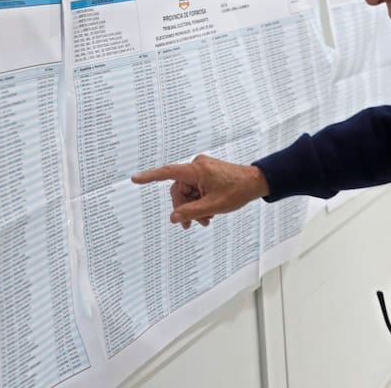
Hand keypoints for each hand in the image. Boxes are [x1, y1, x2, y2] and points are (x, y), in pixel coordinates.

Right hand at [130, 154, 269, 229]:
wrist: (256, 182)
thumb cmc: (238, 191)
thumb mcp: (213, 206)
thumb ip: (191, 212)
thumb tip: (173, 217)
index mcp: (196, 170)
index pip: (168, 173)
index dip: (150, 177)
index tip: (135, 179)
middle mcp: (197, 166)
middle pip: (179, 190)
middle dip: (184, 208)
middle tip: (191, 225)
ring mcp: (202, 169)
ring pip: (188, 192)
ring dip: (194, 207)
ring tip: (205, 221)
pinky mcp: (207, 173)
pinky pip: (196, 189)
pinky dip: (200, 201)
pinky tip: (208, 213)